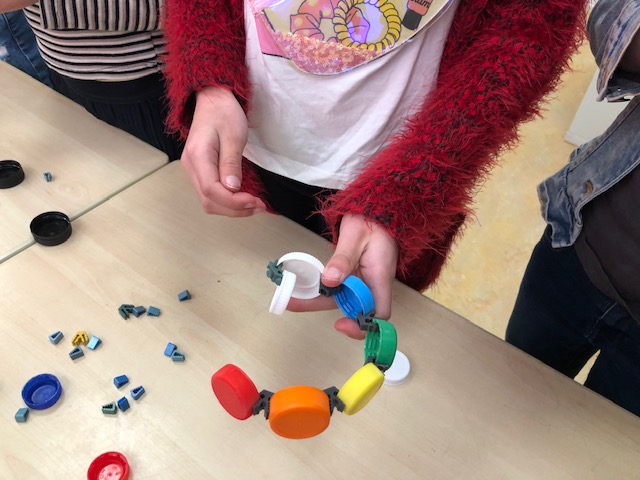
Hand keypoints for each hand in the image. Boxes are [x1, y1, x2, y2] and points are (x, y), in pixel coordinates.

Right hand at [181, 86, 265, 215]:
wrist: (212, 100)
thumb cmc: (224, 114)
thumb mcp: (234, 136)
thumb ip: (231, 164)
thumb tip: (233, 189)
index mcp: (198, 157)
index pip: (212, 190)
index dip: (234, 202)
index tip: (255, 201)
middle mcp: (191, 167)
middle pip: (209, 201)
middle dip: (235, 209)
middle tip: (259, 206)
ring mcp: (193, 171)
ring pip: (209, 201)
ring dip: (232, 208)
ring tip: (254, 205)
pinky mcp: (200, 172)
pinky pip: (211, 194)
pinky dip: (228, 201)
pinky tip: (243, 199)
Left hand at [287, 214, 397, 338]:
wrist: (374, 212)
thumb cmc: (371, 222)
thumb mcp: (355, 236)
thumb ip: (343, 259)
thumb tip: (330, 280)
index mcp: (380, 278)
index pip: (379, 314)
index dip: (362, 325)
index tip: (340, 323)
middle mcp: (371, 285)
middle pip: (352, 309)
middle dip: (322, 308)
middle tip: (293, 303)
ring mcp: (361, 282)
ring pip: (339, 299)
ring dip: (316, 299)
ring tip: (289, 295)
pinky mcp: (351, 277)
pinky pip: (336, 288)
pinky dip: (319, 289)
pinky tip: (300, 285)